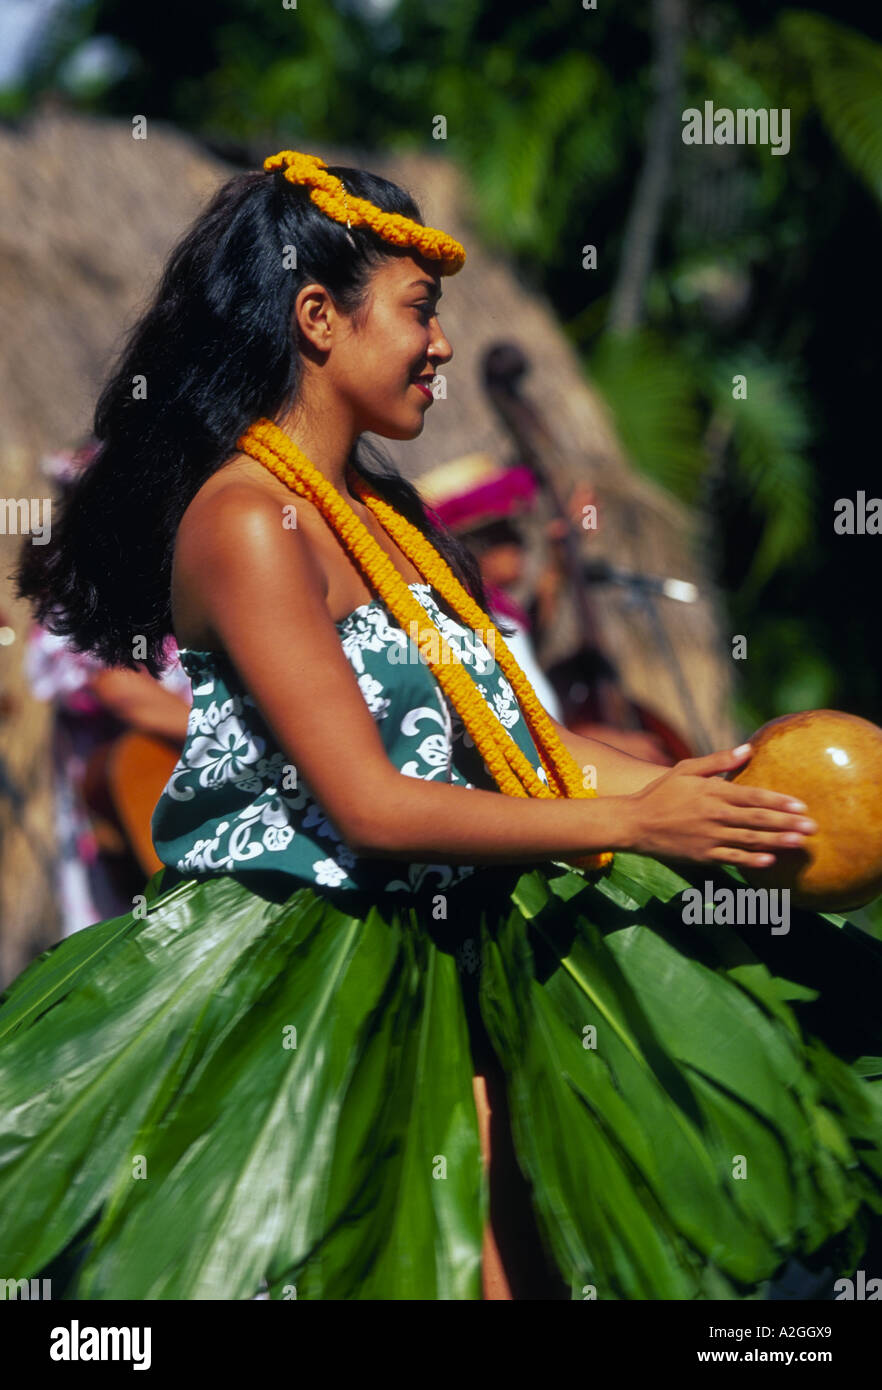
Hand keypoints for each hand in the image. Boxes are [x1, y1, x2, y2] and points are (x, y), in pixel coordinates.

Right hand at [620, 744, 816, 868]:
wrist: (634, 823)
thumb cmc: (661, 793)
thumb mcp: (686, 769)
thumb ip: (718, 761)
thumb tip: (748, 748)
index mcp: (712, 792)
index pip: (753, 796)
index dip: (778, 801)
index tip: (801, 805)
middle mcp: (714, 815)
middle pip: (758, 819)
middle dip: (787, 823)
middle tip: (813, 827)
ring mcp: (709, 837)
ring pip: (750, 840)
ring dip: (777, 842)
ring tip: (799, 843)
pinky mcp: (703, 855)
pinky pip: (732, 858)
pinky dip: (751, 859)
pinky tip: (769, 860)